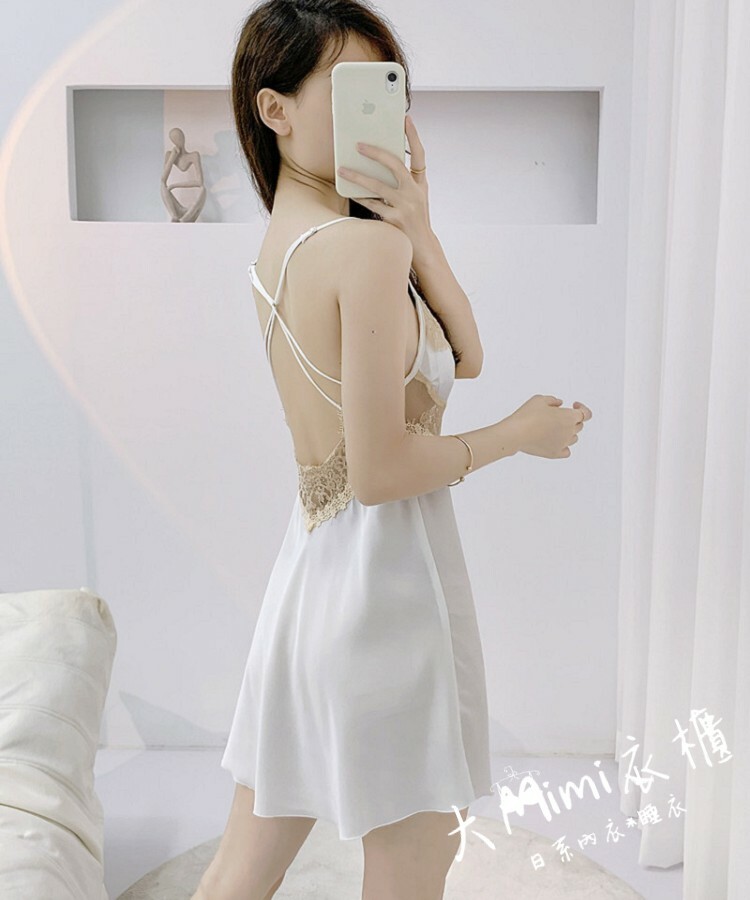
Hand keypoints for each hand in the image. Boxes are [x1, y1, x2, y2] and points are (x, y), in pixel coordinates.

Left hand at [336, 114, 432, 252]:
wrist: (423, 247)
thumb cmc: (416, 219)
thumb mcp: (417, 197)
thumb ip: (404, 182)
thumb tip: (380, 164)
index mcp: (421, 184)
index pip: (420, 155)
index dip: (413, 136)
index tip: (405, 118)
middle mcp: (415, 193)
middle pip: (395, 166)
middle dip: (376, 153)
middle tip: (358, 145)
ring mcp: (405, 207)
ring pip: (377, 186)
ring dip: (358, 177)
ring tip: (342, 170)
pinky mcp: (395, 220)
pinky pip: (373, 205)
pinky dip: (360, 197)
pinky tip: (349, 191)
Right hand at [508, 395, 592, 458]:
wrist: (515, 433)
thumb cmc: (527, 414)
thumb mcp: (539, 399)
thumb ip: (553, 400)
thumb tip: (559, 404)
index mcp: (569, 416)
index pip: (586, 414)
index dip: (582, 407)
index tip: (574, 404)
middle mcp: (569, 431)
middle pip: (579, 425)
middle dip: (571, 419)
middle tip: (557, 416)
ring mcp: (563, 444)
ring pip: (573, 438)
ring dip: (568, 432)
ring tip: (553, 428)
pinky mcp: (554, 453)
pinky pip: (567, 451)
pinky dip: (564, 446)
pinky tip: (556, 441)